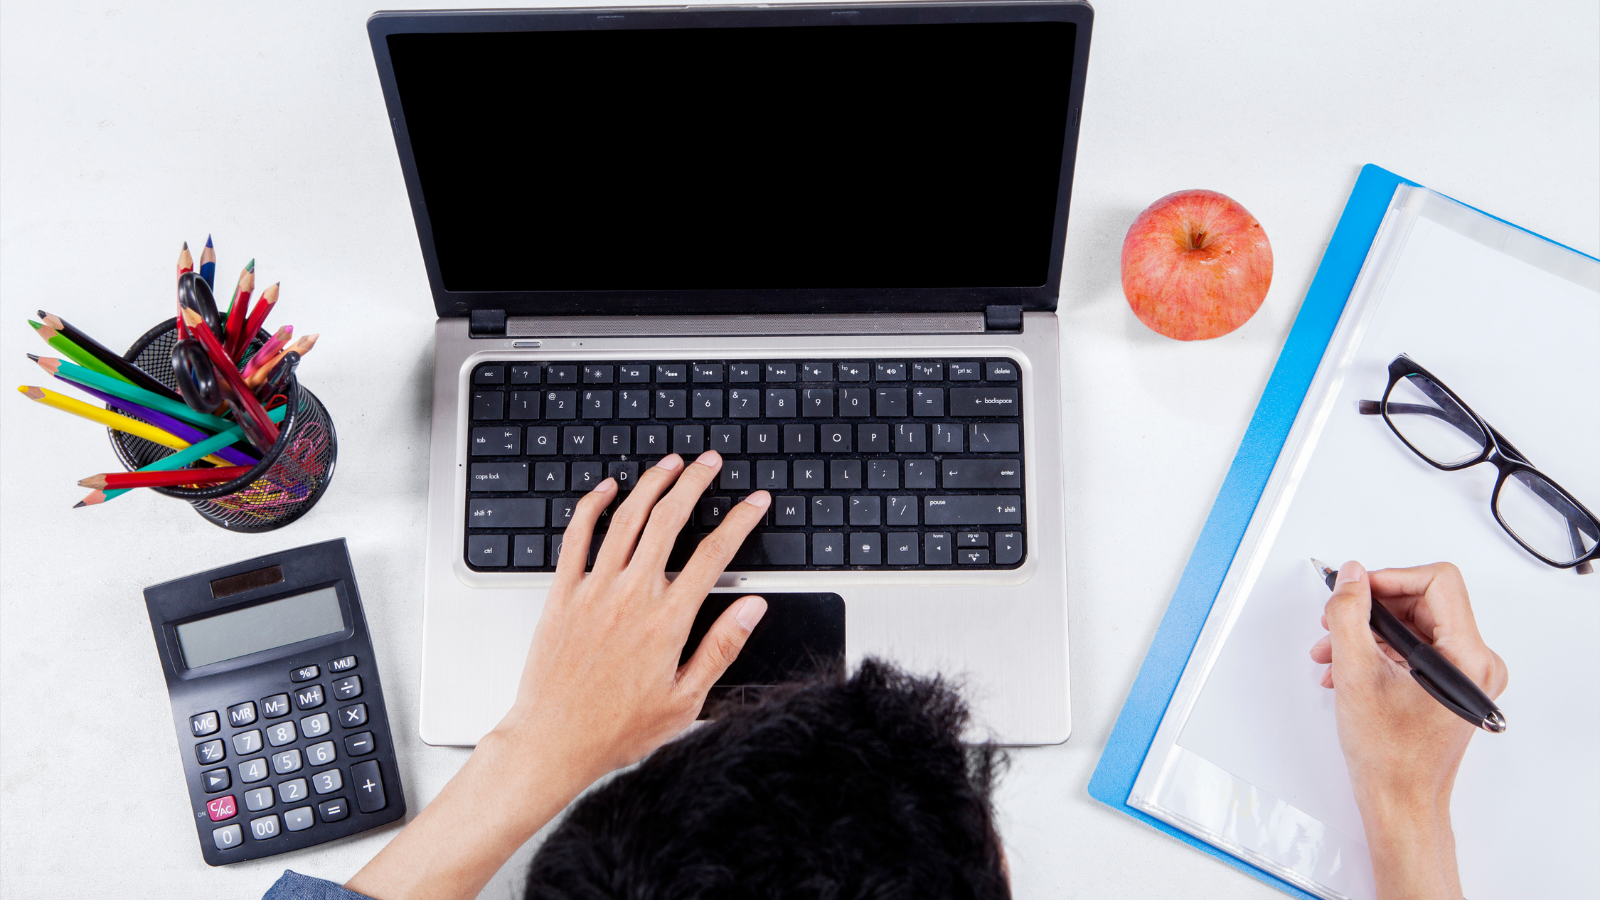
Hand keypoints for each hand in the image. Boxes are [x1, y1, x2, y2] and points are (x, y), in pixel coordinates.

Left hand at [346, 450, 769, 899]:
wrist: (553, 741)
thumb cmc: (616, 730)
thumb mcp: (686, 700)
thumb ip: (721, 648)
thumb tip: (752, 610)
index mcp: (667, 621)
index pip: (713, 555)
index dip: (739, 522)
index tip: (755, 503)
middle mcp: (631, 596)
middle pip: (669, 521)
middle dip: (695, 483)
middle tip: (711, 463)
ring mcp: (593, 590)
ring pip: (627, 519)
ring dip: (652, 484)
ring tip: (671, 463)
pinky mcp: (562, 594)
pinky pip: (577, 536)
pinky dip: (593, 505)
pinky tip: (607, 488)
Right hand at [1309, 561, 1507, 899]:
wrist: (1399, 801)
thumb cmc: (1390, 757)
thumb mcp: (1357, 674)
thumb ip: (1350, 615)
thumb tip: (1352, 577)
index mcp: (1468, 657)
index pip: (1437, 582)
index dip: (1390, 578)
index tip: (1358, 588)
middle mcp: (1477, 663)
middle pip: (1424, 601)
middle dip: (1373, 608)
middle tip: (1337, 618)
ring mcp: (1467, 675)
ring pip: (1415, 625)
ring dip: (1369, 631)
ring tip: (1334, 650)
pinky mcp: (1451, 684)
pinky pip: (1416, 648)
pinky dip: (1380, 651)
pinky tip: (1348, 666)